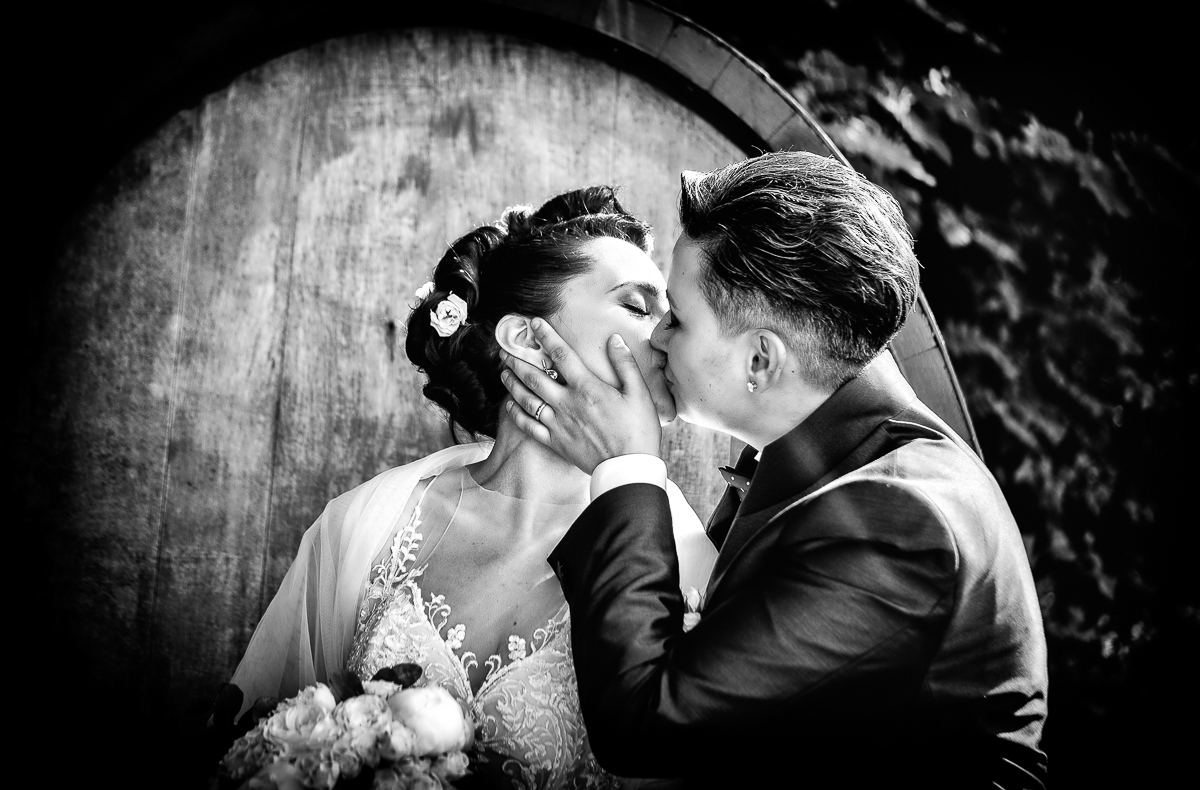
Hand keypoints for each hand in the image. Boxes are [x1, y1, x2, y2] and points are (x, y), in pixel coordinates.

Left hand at [500, 318, 661, 472]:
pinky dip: (516, 414)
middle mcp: (567, 403)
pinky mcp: (556, 442)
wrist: (628, 469)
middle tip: (505, 349)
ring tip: (503, 372)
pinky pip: (529, 426)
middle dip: (517, 360)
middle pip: (534, 376)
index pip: (561, 354)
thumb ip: (624, 364)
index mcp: (587, 387)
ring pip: (526, 399)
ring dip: (512, 383)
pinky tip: (509, 405)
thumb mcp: (639, 393)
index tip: (534, 324)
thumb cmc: (638, 430)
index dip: (546, 336)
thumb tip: (614, 340)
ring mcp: (558, 423)